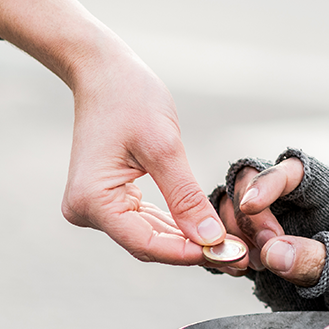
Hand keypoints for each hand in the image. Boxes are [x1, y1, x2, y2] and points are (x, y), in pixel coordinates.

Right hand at [0, 0, 243, 264]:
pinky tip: (209, 231)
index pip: (147, 244)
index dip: (190, 254)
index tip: (231, 256)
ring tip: (233, 247)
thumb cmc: (129, 98)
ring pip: (150, 237)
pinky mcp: (108, 199)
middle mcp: (86, 211)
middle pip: (149, 245)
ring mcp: (95, 207)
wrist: (102, 71)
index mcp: (92, 201)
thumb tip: (211, 241)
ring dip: (189, 241)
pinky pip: (146, 222)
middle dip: (195, 250)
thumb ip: (186, 197)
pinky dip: (177, 225)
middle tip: (242, 257)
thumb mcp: (163, 147)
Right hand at [208, 150, 328, 328]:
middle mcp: (300, 205)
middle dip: (247, 213)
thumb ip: (322, 261)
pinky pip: (229, 241)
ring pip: (234, 209)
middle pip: (253, 181)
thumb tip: (272, 252)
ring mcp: (278, 227)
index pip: (297, 170)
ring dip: (229, 231)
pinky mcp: (262, 254)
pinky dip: (221, 251)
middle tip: (259, 253)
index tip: (252, 206)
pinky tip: (230, 268)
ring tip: (245, 264)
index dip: (269, 180)